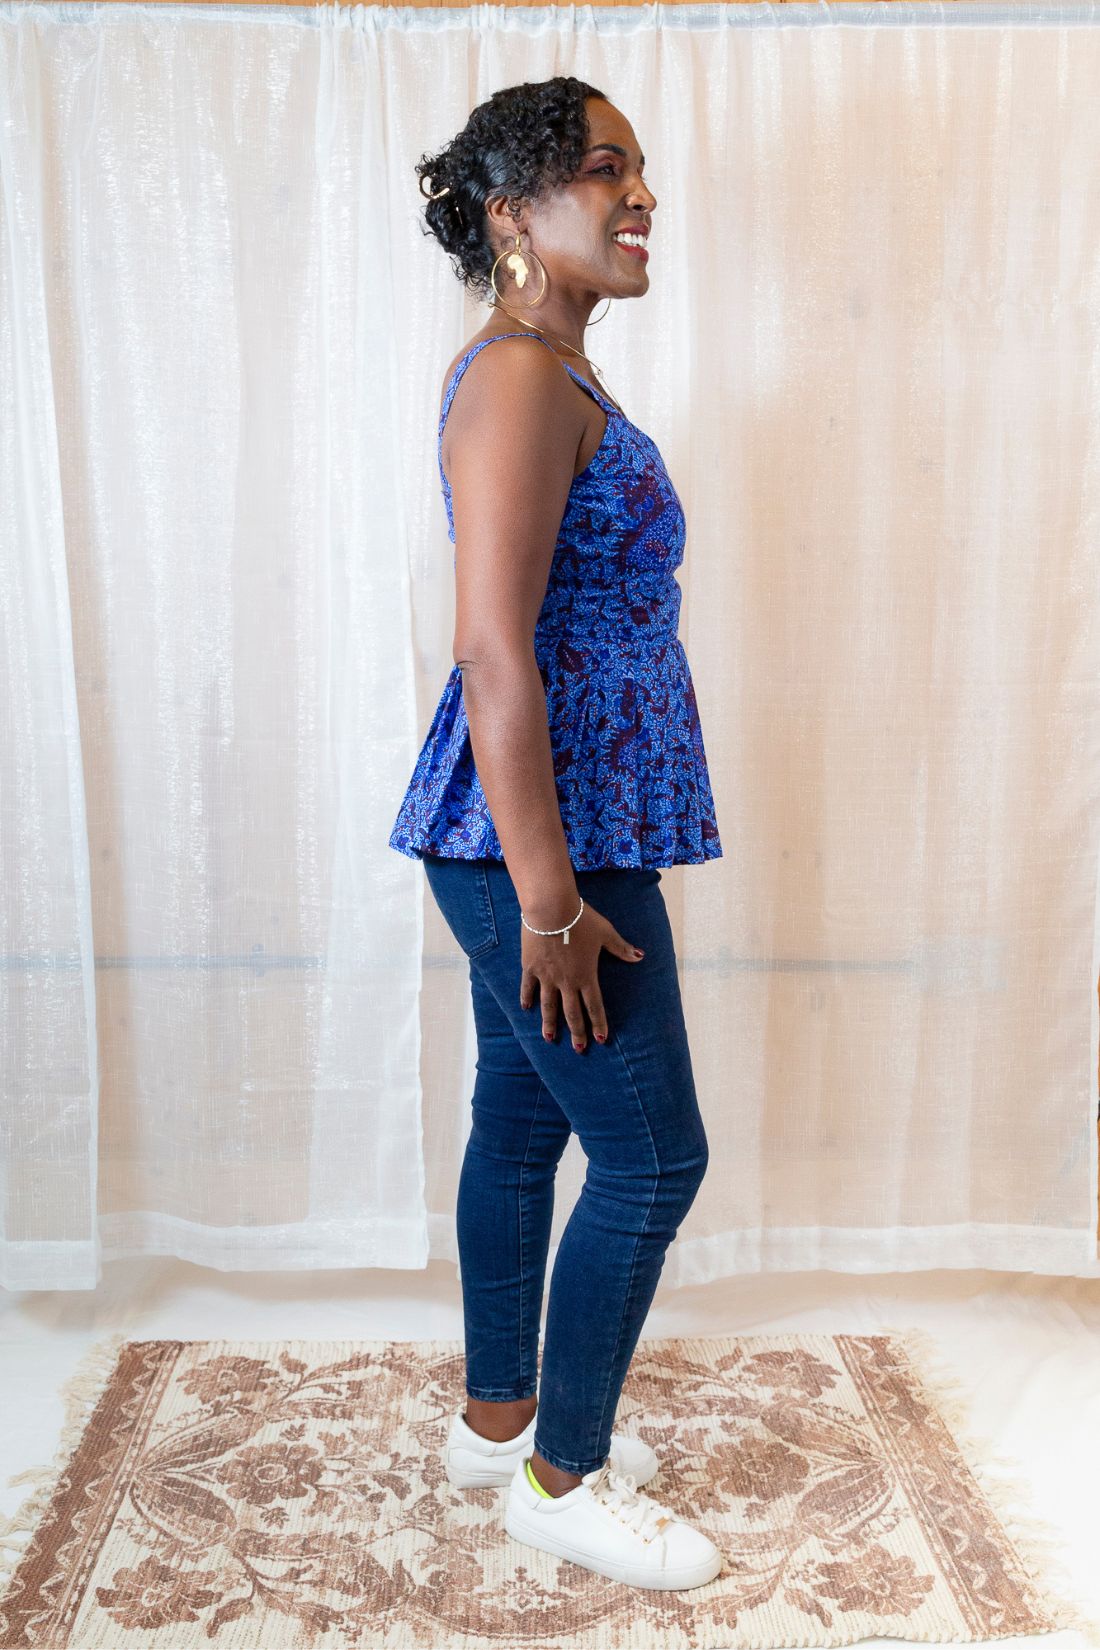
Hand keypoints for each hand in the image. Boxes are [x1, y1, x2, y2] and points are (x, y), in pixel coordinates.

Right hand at [519, 902, 644, 1051]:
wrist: (551, 908)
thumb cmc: (581, 919)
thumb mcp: (605, 932)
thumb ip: (621, 948)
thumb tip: (640, 956)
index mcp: (586, 975)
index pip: (594, 1006)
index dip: (598, 1024)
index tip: (601, 1040)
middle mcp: (567, 981)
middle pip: (572, 1013)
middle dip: (577, 1033)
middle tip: (579, 1049)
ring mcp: (547, 976)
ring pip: (549, 1006)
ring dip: (550, 1024)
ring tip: (550, 1039)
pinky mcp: (531, 967)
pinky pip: (528, 987)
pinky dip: (527, 998)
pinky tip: (526, 1008)